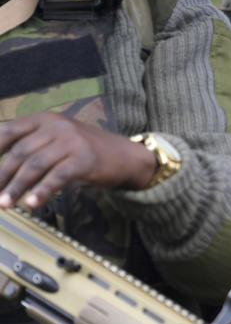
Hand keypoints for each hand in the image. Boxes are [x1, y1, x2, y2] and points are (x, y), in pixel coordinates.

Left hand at [0, 112, 157, 207]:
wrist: (126, 156)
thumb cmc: (86, 150)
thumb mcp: (57, 139)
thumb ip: (30, 146)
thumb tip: (1, 169)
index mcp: (45, 119)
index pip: (8, 131)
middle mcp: (58, 126)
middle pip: (19, 152)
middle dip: (1, 176)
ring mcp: (72, 141)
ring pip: (35, 165)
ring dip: (16, 187)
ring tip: (4, 204)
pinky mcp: (85, 159)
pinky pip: (57, 176)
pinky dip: (42, 191)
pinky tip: (32, 203)